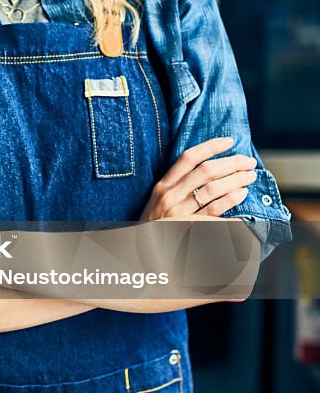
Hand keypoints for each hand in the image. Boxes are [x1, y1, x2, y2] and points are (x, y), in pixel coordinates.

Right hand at [141, 137, 257, 220]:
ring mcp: (180, 213)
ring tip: (249, 177)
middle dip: (232, 163)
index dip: (211, 146)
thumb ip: (177, 186)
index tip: (229, 141)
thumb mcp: (158, 200)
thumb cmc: (154, 224)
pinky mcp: (190, 227)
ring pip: (213, 190)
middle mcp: (171, 196)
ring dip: (236, 181)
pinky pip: (214, 212)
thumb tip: (207, 170)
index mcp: (163, 186)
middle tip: (248, 162)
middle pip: (206, 171)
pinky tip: (242, 196)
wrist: (143, 251)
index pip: (188, 158)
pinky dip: (230, 202)